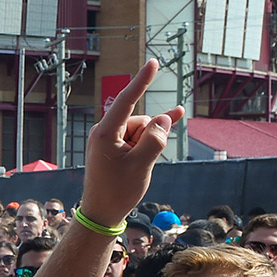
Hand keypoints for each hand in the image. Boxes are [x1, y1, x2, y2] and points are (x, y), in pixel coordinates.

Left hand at [78, 58, 181, 224]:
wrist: (102, 213)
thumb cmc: (117, 191)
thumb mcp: (141, 165)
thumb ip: (155, 139)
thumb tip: (162, 118)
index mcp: (105, 132)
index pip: (127, 99)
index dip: (142, 81)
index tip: (154, 63)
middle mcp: (105, 131)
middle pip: (141, 120)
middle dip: (150, 137)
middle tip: (139, 165)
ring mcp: (110, 139)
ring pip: (143, 131)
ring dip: (148, 145)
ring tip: (137, 168)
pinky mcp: (115, 147)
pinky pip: (139, 137)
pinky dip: (150, 139)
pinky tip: (175, 117)